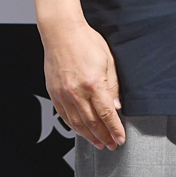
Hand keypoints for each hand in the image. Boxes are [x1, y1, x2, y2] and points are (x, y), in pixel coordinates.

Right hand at [40, 19, 125, 149]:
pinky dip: (74, 127)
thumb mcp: (107, 60)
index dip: (115, 129)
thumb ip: (113, 85)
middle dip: (104, 137)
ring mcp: (64, 94)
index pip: (107, 114)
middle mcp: (77, 92)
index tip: (120, 138)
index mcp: (94, 83)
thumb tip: (116, 106)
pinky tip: (81, 131)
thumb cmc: (85, 40)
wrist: (62, 32)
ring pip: (78, 124)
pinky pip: (65, 116)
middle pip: (93, 123)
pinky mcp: (55, 93)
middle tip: (112, 144)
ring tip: (99, 143)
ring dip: (90, 136)